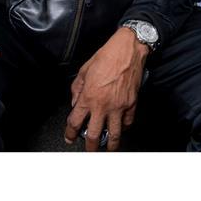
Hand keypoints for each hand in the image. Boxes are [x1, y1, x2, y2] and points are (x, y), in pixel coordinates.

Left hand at [64, 28, 148, 151]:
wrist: (128, 50)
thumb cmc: (107, 56)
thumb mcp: (84, 70)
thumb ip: (77, 88)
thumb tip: (75, 101)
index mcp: (89, 96)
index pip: (75, 121)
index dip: (70, 133)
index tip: (69, 137)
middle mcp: (103, 105)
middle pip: (94, 135)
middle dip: (90, 147)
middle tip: (89, 150)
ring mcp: (119, 107)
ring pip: (114, 134)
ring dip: (110, 145)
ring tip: (108, 149)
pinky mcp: (131, 104)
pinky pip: (128, 123)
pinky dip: (124, 128)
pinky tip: (120, 129)